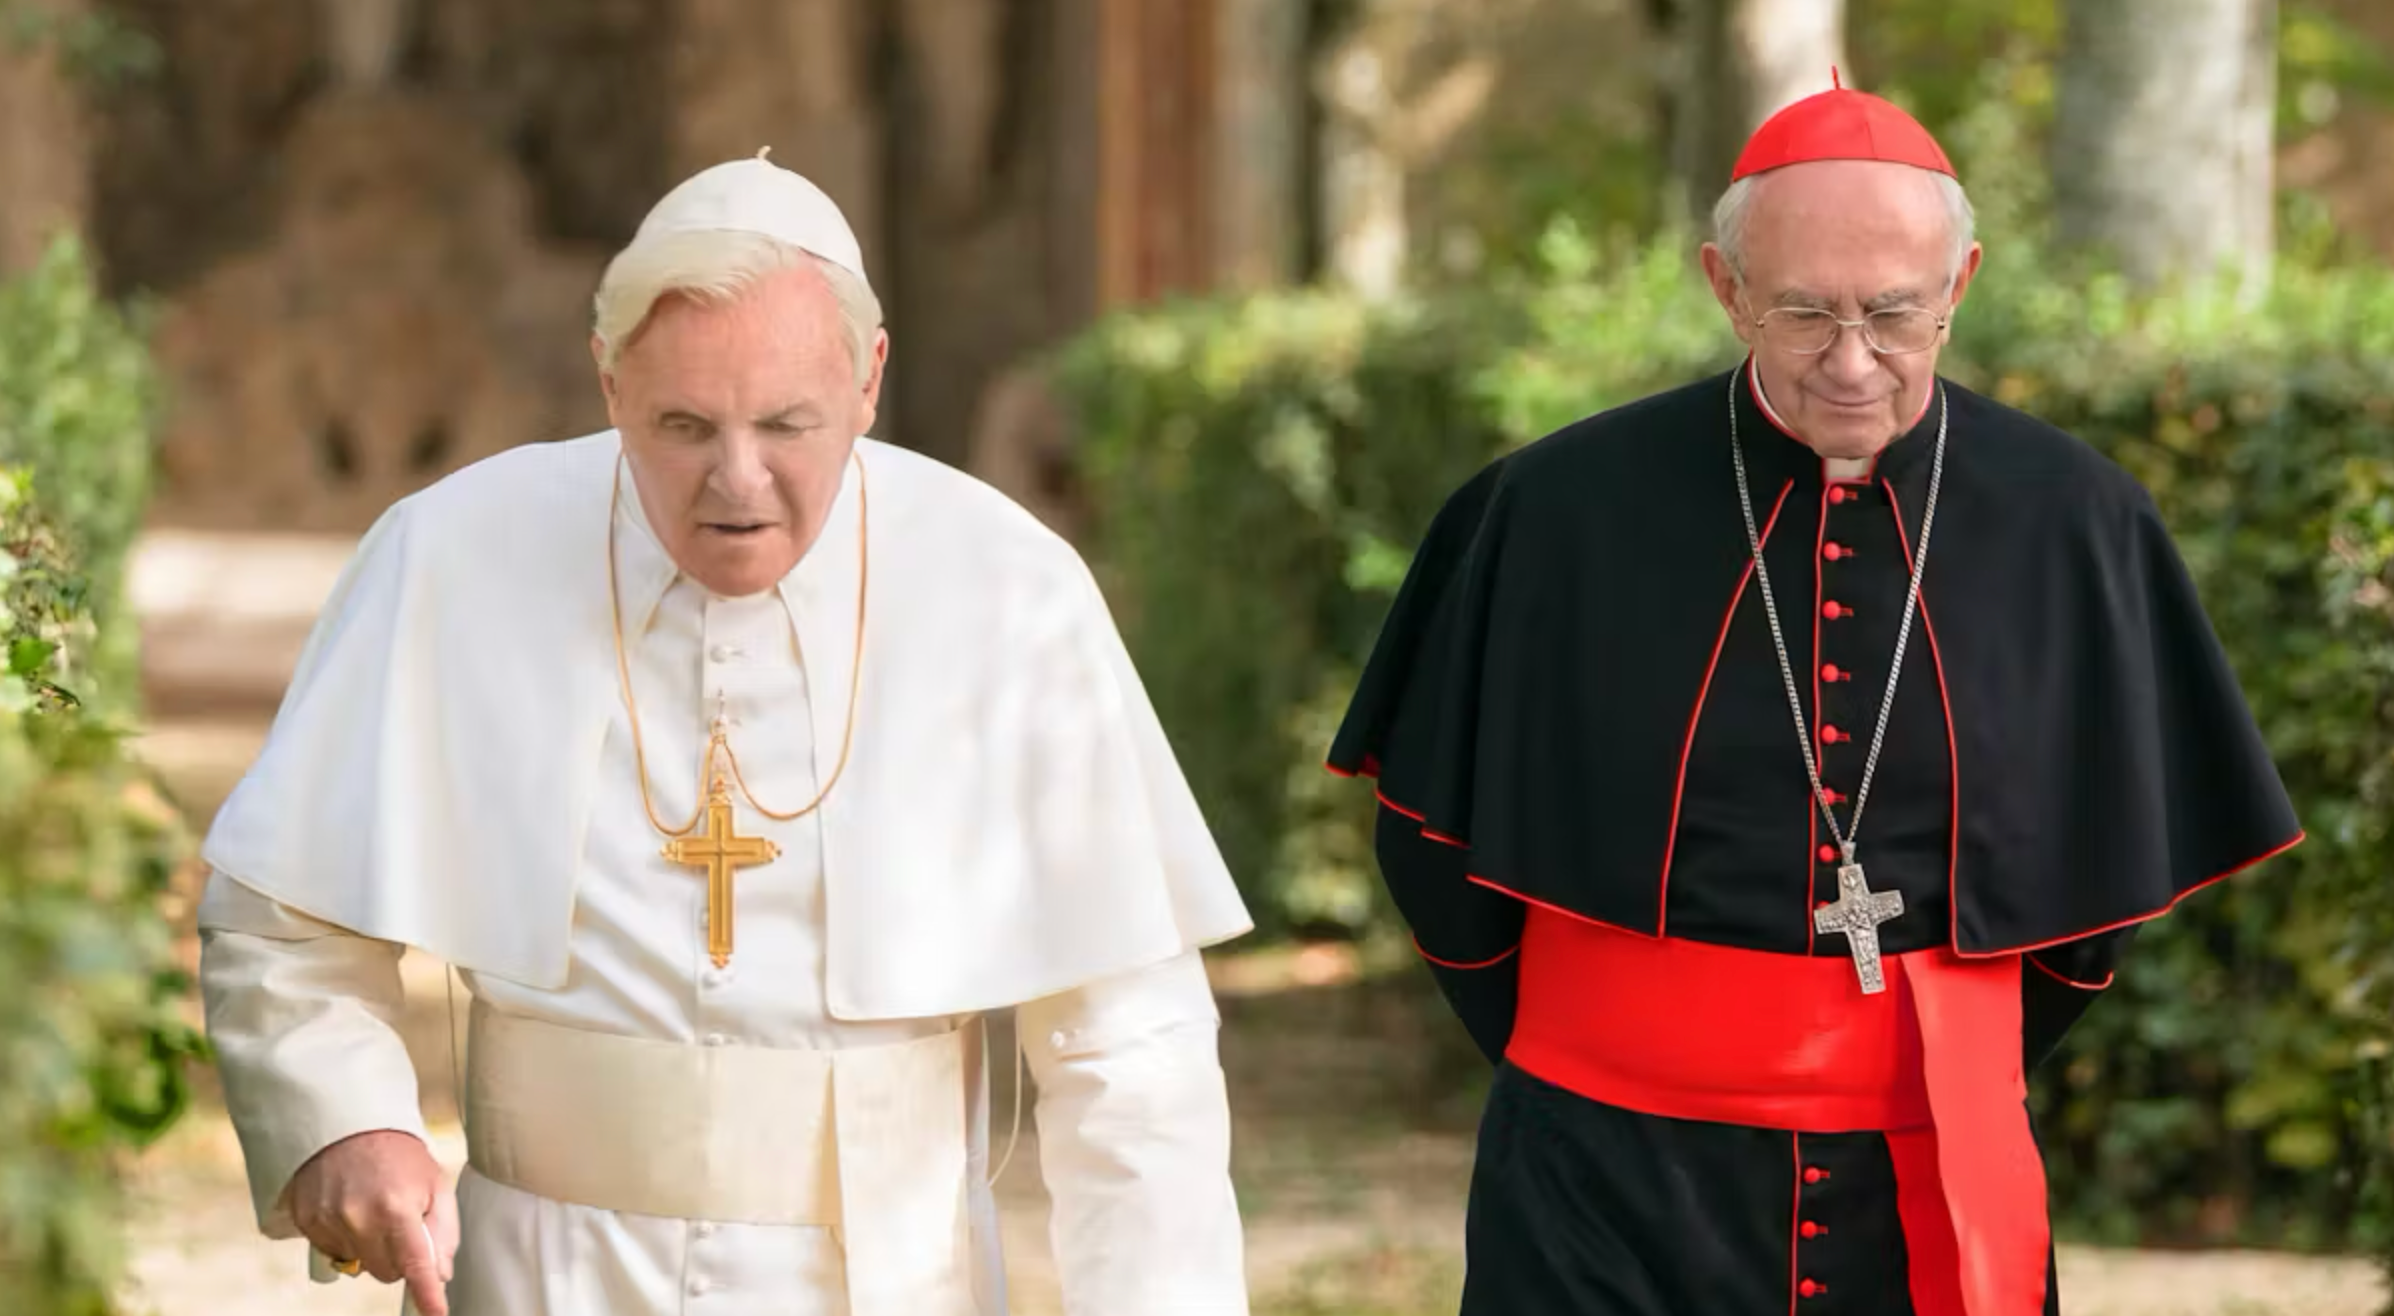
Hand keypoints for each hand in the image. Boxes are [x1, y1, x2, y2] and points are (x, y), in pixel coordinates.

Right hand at [286, 1129, 459, 1314]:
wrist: (344, 1122)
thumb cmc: (397, 1153)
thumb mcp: (434, 1182)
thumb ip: (443, 1230)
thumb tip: (441, 1274)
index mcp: (396, 1207)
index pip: (415, 1264)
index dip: (427, 1294)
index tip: (437, 1314)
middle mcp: (359, 1218)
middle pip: (387, 1273)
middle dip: (399, 1258)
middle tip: (400, 1223)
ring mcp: (328, 1222)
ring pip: (359, 1266)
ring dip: (371, 1249)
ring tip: (373, 1209)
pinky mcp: (307, 1223)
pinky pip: (334, 1252)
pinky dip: (347, 1240)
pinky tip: (350, 1210)